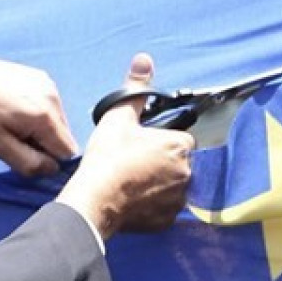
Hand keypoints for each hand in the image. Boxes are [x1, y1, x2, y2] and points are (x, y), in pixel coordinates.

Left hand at [0, 51, 77, 176]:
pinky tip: (13, 107)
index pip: (68, 153)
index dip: (49, 160)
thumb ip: (29, 163)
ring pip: (57, 121)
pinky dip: (37, 112)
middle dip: (44, 144)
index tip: (25, 154)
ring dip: (40, 128)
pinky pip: (50, 105)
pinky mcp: (41, 76)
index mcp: (45, 116)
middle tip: (14, 137)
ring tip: (11, 121)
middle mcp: (53, 97)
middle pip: (64, 136)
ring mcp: (48, 84)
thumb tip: (52, 169)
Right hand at [56, 53, 192, 237]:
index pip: (179, 139)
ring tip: (131, 182)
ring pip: (173, 186)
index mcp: (179, 145)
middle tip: (133, 163)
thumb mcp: (118, 117)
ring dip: (158, 184)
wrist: (95, 199)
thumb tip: (144, 60)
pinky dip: (152, 205)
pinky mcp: (167, 220)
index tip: (141, 145)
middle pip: (178, 163)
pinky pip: (164, 209)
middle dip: (161, 162)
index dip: (160, 140)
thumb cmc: (107, 158)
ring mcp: (178, 199)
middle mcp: (186, 173)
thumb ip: (135, 89)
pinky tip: (133, 200)